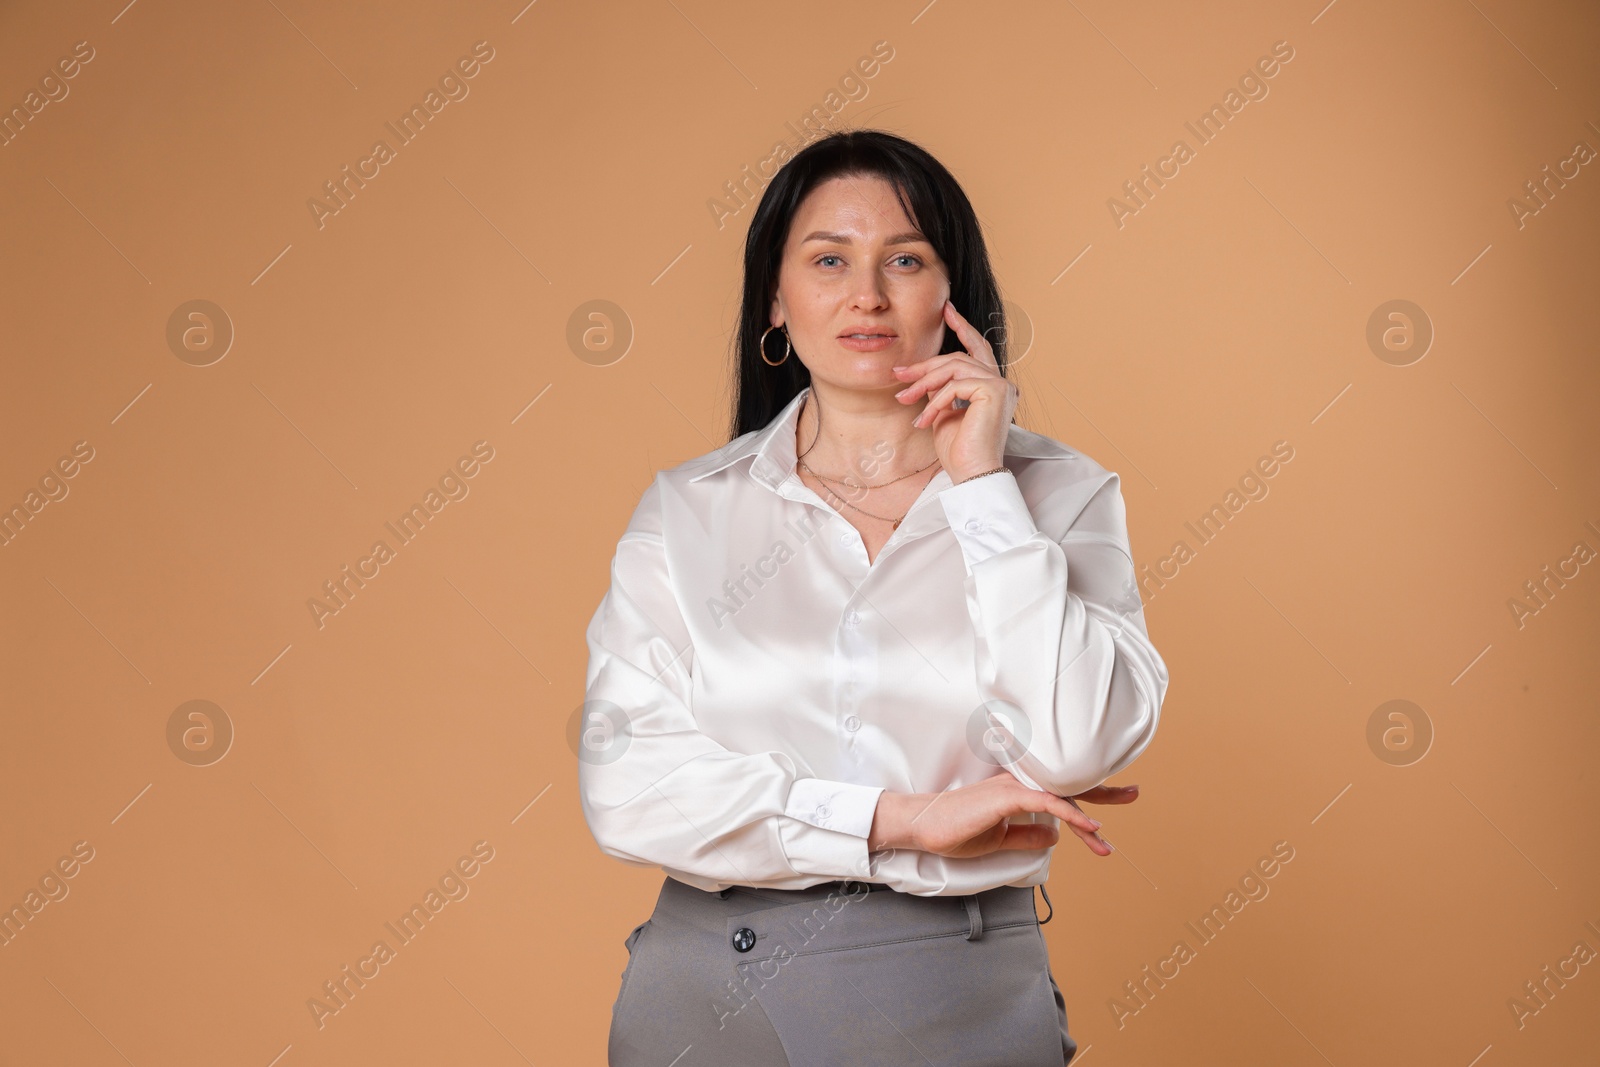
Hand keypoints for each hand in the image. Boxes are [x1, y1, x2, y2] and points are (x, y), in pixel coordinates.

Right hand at [869, 774, 1136, 858]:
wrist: (924, 827)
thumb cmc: (955, 830)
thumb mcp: (998, 839)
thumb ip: (1026, 835)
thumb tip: (1054, 836)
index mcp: (1018, 791)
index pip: (1060, 790)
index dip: (1088, 796)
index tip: (1115, 799)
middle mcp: (1020, 783)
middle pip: (1069, 784)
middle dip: (1104, 791)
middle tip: (1134, 794)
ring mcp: (1014, 788)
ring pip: (1062, 795)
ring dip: (1088, 818)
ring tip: (1107, 840)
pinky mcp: (1007, 797)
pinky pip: (1047, 803)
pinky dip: (1071, 816)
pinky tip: (1090, 829)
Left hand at [891, 300, 1018, 482]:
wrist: (972, 474)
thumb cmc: (958, 450)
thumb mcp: (943, 412)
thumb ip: (939, 390)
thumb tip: (922, 375)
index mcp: (992, 386)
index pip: (976, 348)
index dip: (962, 326)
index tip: (946, 309)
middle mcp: (1001, 382)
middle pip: (957, 357)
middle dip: (925, 365)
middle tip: (899, 373)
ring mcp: (1001, 385)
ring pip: (954, 367)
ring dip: (924, 383)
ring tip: (905, 399)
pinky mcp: (995, 391)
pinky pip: (956, 385)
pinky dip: (935, 401)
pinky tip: (924, 420)